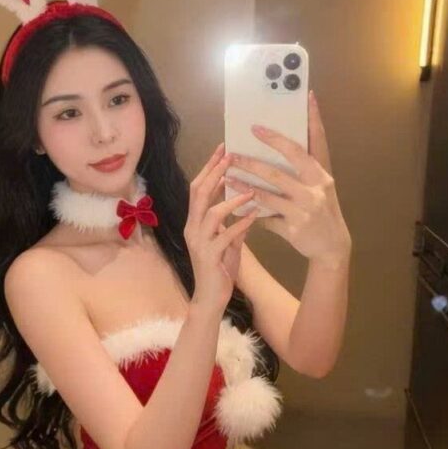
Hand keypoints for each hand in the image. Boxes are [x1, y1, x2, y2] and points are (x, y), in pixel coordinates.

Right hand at [185, 143, 259, 311]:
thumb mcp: (228, 241)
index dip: (209, 168)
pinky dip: (240, 224)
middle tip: (230, 155)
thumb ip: (234, 223)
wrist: (211, 299)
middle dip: (214, 173)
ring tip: (250, 189)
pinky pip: (225, 236)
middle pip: (199, 193)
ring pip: (210, 213)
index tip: (223, 150)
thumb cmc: (219, 269)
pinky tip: (255, 216)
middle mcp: (192, 228)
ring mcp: (199, 242)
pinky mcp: (210, 256)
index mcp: (195, 222)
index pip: (198, 188)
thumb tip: (247, 204)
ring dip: (230, 199)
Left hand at [224, 89, 351, 261]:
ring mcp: (305, 209)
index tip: (306, 98)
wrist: (333, 248)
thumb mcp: (321, 187)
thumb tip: (281, 143)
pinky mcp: (294, 228)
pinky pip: (266, 216)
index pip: (317, 141)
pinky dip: (250, 211)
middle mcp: (316, 189)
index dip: (312, 119)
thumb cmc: (323, 212)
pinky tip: (236, 204)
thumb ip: (305, 168)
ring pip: (268, 193)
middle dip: (253, 160)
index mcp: (322, 174)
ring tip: (227, 175)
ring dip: (244, 183)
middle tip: (234, 151)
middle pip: (279, 169)